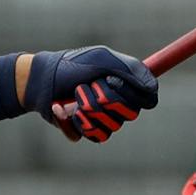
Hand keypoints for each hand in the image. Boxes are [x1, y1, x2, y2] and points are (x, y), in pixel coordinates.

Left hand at [22, 45, 158, 142]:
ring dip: (89, 107)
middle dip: (107, 98)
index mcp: (126, 86)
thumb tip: (154, 89)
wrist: (41, 81)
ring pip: (111, 126)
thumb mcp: (103, 59)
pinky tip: (64, 109)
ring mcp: (102, 119)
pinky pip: (92, 135)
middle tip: (90, 85)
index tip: (113, 80)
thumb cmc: (73, 66)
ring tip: (75, 95)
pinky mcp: (86, 131)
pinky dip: (76, 121)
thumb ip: (131, 70)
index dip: (132, 94)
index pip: (147, 100)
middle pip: (130, 114)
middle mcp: (118, 104)